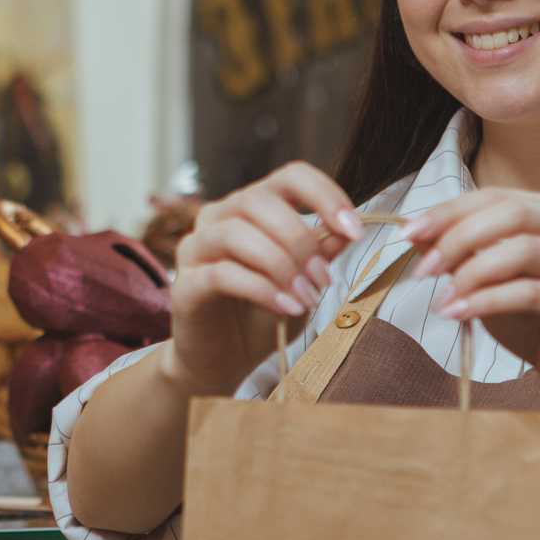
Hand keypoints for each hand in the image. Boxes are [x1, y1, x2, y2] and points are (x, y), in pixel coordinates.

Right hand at [164, 163, 363, 396]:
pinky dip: (261, 290)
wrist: (224, 362)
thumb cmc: (262, 315)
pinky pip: (222, 274)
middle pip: (259, 201)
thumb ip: (320, 254)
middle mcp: (218, 217)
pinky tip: (286, 309)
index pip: (290, 177)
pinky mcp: (184, 285)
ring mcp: (195, 248)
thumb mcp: (303, 282)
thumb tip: (346, 231)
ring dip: (281, 265)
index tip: (354, 230)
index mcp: (252, 206)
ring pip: (236, 233)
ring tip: (305, 299)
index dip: (325, 196)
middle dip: (300, 240)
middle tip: (323, 280)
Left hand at [402, 189, 539, 407]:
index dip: (449, 212)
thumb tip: (413, 230)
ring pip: (523, 250)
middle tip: (423, 269)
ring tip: (442, 298)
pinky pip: (530, 293)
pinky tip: (458, 314)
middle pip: (513, 213)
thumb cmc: (530, 318)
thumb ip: (458, 250)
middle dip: (459, 238)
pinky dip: (487, 301)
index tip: (409, 233)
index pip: (496, 197)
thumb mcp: (486, 277)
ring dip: (471, 272)